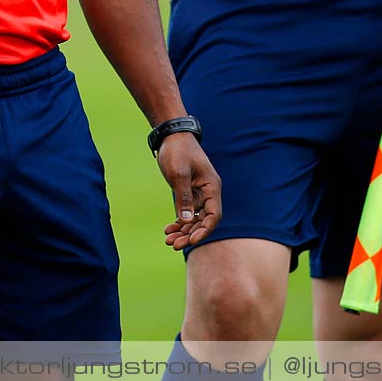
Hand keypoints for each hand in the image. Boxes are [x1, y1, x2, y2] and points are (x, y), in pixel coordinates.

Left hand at [156, 132, 221, 249]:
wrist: (171, 135)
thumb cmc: (177, 151)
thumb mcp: (179, 173)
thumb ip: (184, 196)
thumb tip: (187, 220)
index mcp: (211, 187)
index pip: (213, 215)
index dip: (204, 230)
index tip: (191, 241)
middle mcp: (207, 192)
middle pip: (203, 220)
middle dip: (190, 234)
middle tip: (173, 244)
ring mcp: (198, 193)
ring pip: (194, 218)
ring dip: (183, 230)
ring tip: (168, 240)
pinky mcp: (187, 192)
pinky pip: (186, 212)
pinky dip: (179, 221)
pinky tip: (168, 229)